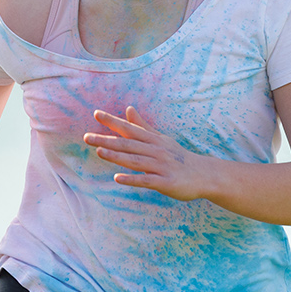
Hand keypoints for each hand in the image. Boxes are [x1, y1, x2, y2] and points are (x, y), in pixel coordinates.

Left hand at [84, 105, 210, 200]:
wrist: (203, 175)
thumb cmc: (178, 157)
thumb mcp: (160, 139)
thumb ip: (142, 125)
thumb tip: (127, 109)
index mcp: (153, 140)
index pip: (129, 128)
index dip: (112, 121)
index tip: (96, 114)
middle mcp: (156, 150)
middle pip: (128, 144)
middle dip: (107, 140)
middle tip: (86, 137)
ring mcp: (161, 166)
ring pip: (135, 160)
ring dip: (116, 156)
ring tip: (98, 152)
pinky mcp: (165, 182)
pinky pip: (146, 180)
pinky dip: (132, 179)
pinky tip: (117, 178)